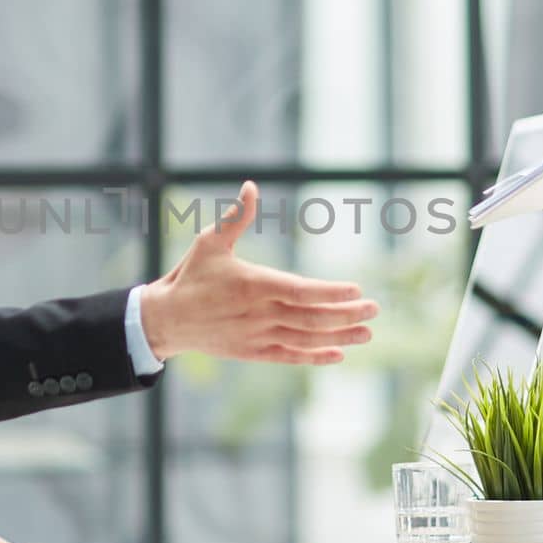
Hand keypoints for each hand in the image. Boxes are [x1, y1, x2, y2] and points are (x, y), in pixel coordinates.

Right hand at [138, 181, 379, 364]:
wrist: (167, 319)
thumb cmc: (191, 275)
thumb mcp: (210, 242)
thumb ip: (236, 217)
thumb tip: (250, 185)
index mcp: (253, 284)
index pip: (300, 291)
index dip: (330, 293)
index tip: (357, 290)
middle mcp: (259, 313)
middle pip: (311, 318)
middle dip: (346, 315)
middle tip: (375, 309)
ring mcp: (258, 335)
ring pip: (306, 339)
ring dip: (339, 337)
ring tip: (367, 333)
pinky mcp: (254, 352)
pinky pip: (290, 356)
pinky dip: (315, 356)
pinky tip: (338, 354)